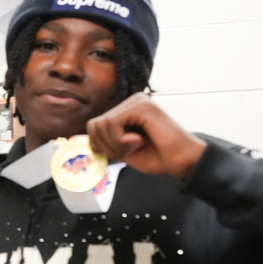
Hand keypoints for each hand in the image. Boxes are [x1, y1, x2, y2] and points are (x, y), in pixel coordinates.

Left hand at [87, 93, 206, 179]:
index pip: (94, 125)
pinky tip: (139, 141)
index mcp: (126, 111)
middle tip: (129, 151)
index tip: (120, 153)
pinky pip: (112, 124)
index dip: (100, 145)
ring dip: (115, 144)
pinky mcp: (142, 106)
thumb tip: (80, 138)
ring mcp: (137, 101)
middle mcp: (131, 102)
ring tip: (136, 146)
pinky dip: (121, 141)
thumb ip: (104, 141)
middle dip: (106, 145)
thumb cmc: (157, 157)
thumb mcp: (122, 150)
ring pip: (101, 125)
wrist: (182, 162)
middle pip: (94, 124)